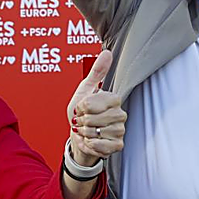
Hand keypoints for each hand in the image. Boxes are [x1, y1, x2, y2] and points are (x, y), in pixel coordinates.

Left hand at [68, 50, 124, 165]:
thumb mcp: (85, 90)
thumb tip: (107, 53)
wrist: (78, 136)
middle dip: (82, 121)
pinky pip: (101, 145)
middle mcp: (120, 114)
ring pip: (96, 132)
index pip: (94, 102)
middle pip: (94, 118)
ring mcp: (120, 130)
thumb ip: (97, 72)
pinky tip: (90, 140)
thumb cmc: (81, 113)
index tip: (82, 108)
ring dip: (85, 133)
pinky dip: (90, 144)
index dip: (83, 107)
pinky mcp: (117, 144)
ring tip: (87, 130)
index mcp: (114, 98)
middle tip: (83, 120)